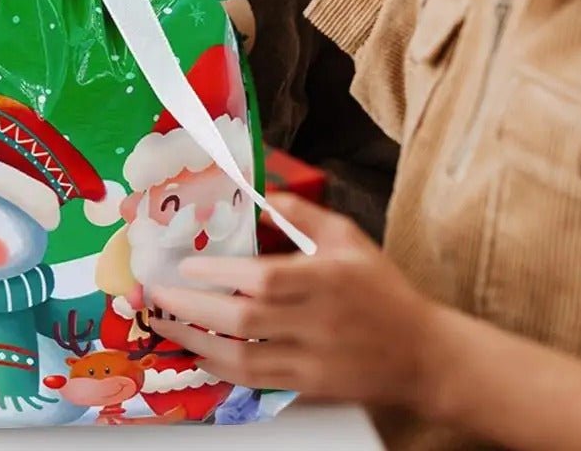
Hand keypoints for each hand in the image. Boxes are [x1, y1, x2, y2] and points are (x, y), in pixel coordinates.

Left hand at [149, 195, 440, 412]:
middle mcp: (318, 322)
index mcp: (328, 279)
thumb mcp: (346, 236)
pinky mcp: (310, 387)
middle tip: (158, 292)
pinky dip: (221, 368)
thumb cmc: (380, 287)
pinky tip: (199, 351)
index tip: (187, 263)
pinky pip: (256, 382)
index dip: (221, 273)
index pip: (266, 278)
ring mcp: (313, 361)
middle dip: (193, 308)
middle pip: (245, 321)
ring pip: (244, 360)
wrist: (422, 354)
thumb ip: (299, 213)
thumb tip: (255, 193)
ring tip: (166, 324)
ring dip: (197, 343)